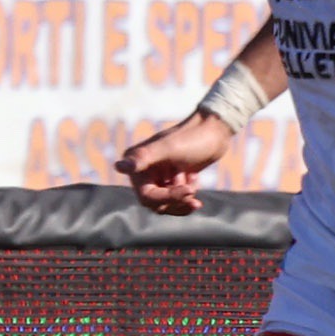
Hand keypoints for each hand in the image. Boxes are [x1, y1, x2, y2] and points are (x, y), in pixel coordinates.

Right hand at [112, 113, 233, 215]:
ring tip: (194, 185)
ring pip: (166, 204)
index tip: (190, 190)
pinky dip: (187, 196)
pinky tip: (195, 180)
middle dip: (176, 200)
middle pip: (156, 203)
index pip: (147, 196)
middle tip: (193, 190)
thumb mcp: (168, 148)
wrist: (215, 131)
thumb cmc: (192, 137)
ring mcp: (157, 176)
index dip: (168, 198)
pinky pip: (175, 200)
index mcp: (136, 162)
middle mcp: (142, 170)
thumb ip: (143, 158)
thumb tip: (119, 167)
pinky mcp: (171, 180)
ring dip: (183, 200)